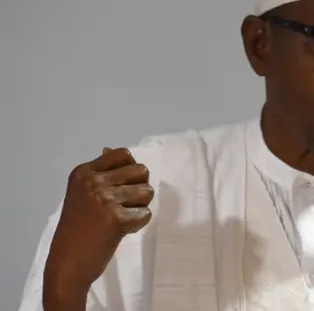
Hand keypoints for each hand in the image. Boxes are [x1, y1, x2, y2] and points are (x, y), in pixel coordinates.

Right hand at [44, 147, 153, 296]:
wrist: (67, 264)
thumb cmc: (77, 228)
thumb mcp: (81, 193)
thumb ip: (100, 172)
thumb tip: (110, 148)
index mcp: (84, 172)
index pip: (124, 154)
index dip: (131, 169)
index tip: (123, 185)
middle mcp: (94, 181)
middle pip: (141, 171)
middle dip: (139, 187)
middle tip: (125, 204)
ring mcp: (105, 199)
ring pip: (147, 191)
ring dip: (140, 206)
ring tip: (122, 217)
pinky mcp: (117, 219)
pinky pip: (146, 213)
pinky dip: (138, 224)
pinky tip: (122, 231)